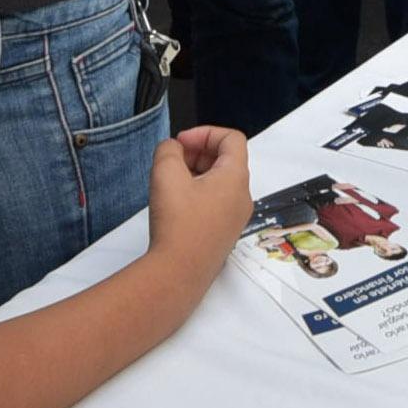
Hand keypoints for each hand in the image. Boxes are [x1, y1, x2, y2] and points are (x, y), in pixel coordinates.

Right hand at [146, 123, 253, 276]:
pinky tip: (176, 203)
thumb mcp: (165, 174)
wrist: (178, 273)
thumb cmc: (177, 226)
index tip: (181, 142)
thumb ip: (168, 150)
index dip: (205, 133)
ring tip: (171, 181)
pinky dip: (199, 193)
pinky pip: (217, 202)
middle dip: (198, 152)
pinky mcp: (224, 233)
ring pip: (221, 182)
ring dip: (197, 173)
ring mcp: (235, 218)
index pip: (232, 139)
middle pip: (227, 160)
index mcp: (236, 178)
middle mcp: (242, 197)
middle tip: (173, 160)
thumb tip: (173, 149)